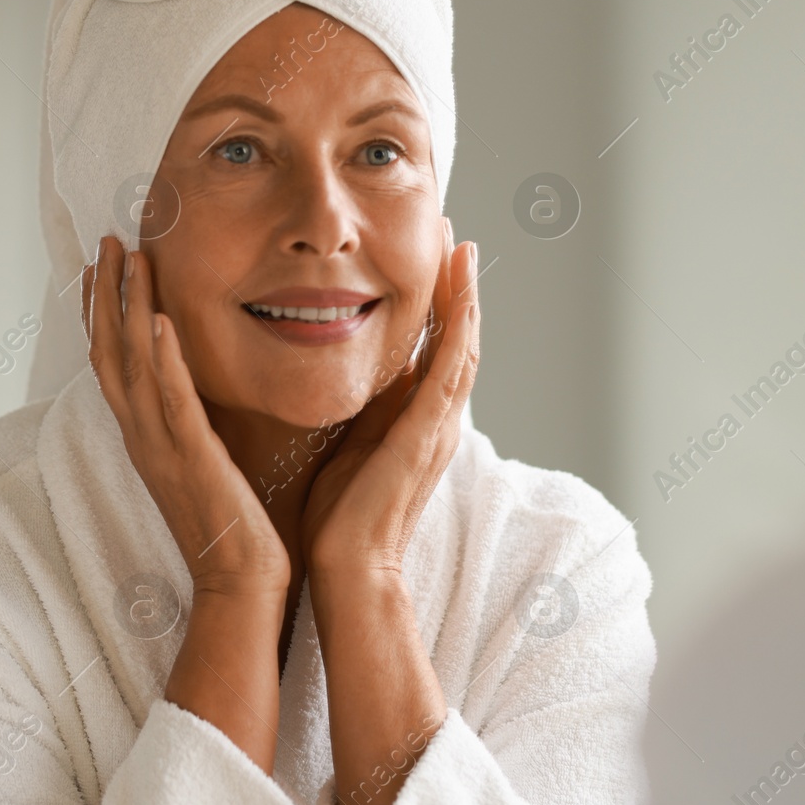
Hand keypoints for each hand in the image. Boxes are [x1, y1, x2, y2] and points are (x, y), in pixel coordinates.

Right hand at [82, 236, 290, 601]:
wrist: (239, 584)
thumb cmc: (234, 529)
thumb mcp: (207, 464)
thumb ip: (196, 426)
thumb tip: (202, 394)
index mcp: (146, 437)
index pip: (113, 363)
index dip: (102, 312)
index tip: (102, 265)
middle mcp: (142, 437)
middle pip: (109, 352)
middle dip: (105, 292)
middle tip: (107, 239)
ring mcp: (161, 447)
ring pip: (132, 365)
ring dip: (128, 306)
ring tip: (131, 254)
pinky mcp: (191, 459)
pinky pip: (172, 401)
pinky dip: (163, 359)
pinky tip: (159, 318)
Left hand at [301, 220, 479, 583]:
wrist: (348, 568)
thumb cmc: (339, 519)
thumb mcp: (349, 446)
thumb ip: (360, 412)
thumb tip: (348, 375)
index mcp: (416, 424)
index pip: (435, 352)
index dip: (440, 305)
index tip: (434, 259)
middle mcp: (437, 422)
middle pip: (458, 341)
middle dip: (458, 288)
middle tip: (457, 236)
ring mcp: (438, 429)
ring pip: (463, 349)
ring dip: (465, 297)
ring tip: (462, 248)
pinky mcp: (428, 437)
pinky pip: (451, 373)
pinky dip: (460, 330)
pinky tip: (461, 295)